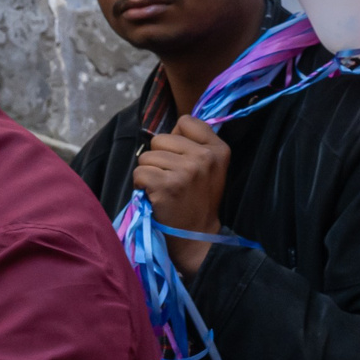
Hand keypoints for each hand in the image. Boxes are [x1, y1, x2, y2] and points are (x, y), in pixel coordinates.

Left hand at [134, 116, 231, 276]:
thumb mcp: (210, 169)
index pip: (186, 121)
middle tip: (171, 180)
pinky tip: (155, 197)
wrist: (197, 238)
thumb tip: (169, 131)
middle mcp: (205, 157)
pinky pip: (139, 173)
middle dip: (159, 158)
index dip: (176, 139)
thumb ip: (195, 144)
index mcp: (219, 149)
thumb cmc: (198, 201)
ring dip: (149, 173)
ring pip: (146, 156)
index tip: (182, 160)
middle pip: (160, 138)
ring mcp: (187, 170)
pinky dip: (141, 186)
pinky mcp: (167, 185)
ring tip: (164, 190)